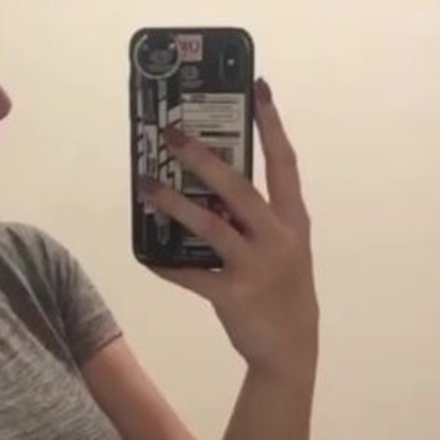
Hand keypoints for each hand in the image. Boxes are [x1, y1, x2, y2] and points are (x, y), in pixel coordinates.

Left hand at [139, 80, 317, 385]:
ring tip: (146, 184)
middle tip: (173, 134)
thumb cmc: (283, 291)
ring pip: (209, 225)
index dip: (270, 123)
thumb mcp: (285, 249)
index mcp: (293, 220)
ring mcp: (257, 267)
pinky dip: (166, 265)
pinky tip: (146, 255)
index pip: (283, 161)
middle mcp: (278, 238)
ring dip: (173, 203)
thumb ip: (256, 219)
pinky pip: (191, 275)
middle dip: (203, 158)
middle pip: (238, 187)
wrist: (291, 352)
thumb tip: (212, 188)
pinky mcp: (234, 295)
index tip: (258, 87)